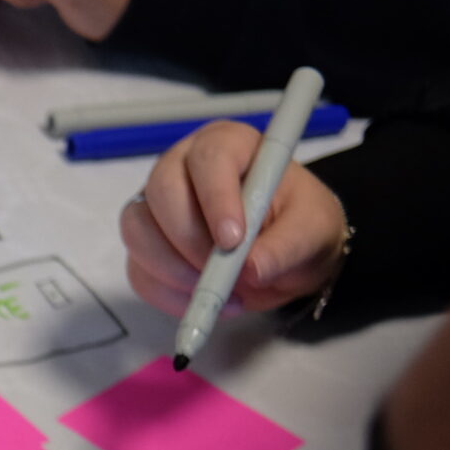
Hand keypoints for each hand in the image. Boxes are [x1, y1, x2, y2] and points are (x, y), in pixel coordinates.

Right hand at [121, 122, 347, 315]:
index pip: (209, 159)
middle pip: (160, 190)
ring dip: (171, 269)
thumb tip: (251, 269)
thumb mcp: (311, 231)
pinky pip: (139, 272)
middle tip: (223, 272)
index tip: (234, 240)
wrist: (286, 252)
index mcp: (228, 147)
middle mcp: (182, 169)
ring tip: (218, 291)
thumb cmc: (298, 225)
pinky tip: (204, 302)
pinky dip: (167, 295)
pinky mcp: (146, 247)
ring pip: (137, 231)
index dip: (216, 198)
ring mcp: (156, 208)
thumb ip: (287, 247)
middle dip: (187, 238)